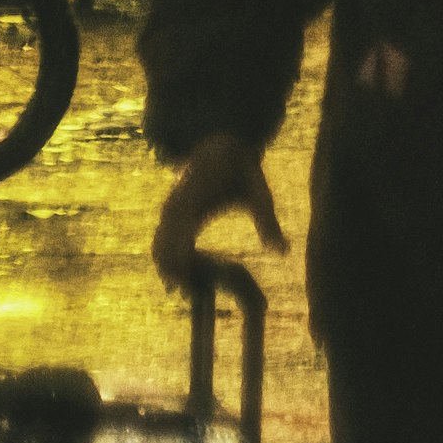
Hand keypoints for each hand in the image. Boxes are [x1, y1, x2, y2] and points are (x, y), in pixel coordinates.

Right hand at [153, 127, 286, 289]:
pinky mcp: (172, 214)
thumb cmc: (241, 169)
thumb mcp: (258, 191)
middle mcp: (177, 205)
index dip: (179, 262)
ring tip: (186, 294)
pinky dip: (168, 259)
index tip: (187, 287)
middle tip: (190, 298)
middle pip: (161, 245)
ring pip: (158, 245)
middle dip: (172, 272)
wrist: (219, 144)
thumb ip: (267, 220)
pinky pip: (162, 240)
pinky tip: (183, 279)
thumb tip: (283, 252)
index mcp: (194, 197)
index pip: (178, 235)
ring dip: (168, 268)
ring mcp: (170, 209)